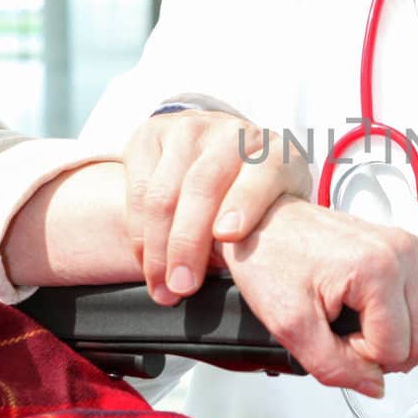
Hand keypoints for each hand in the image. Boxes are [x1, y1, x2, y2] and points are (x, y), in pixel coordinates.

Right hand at [124, 112, 310, 303]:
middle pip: (202, 187)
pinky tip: (146, 264)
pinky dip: (139, 234)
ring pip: (163, 193)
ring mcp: (188, 129)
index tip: (228, 235)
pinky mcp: (150, 136)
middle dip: (188, 242)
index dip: (244, 203)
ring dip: (157, 248)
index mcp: (275, 151)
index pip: (262, 174)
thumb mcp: (279, 208)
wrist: (226, 148)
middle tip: (183, 287)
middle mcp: (231, 134)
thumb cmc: (259, 194)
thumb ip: (269, 230)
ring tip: (162, 288)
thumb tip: (249, 279)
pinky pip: (138, 191)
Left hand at [222, 196, 417, 396]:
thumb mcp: (289, 324)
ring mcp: (410, 249)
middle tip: (351, 341)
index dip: (362, 358)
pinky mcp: (409, 251)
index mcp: (377, 268)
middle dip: (390, 354)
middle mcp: (403, 254)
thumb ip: (333, 366)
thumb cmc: (271, 257)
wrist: (264, 224)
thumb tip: (373, 386)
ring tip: (371, 333)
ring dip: (411, 341)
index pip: (396, 348)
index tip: (333, 340)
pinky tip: (387, 321)